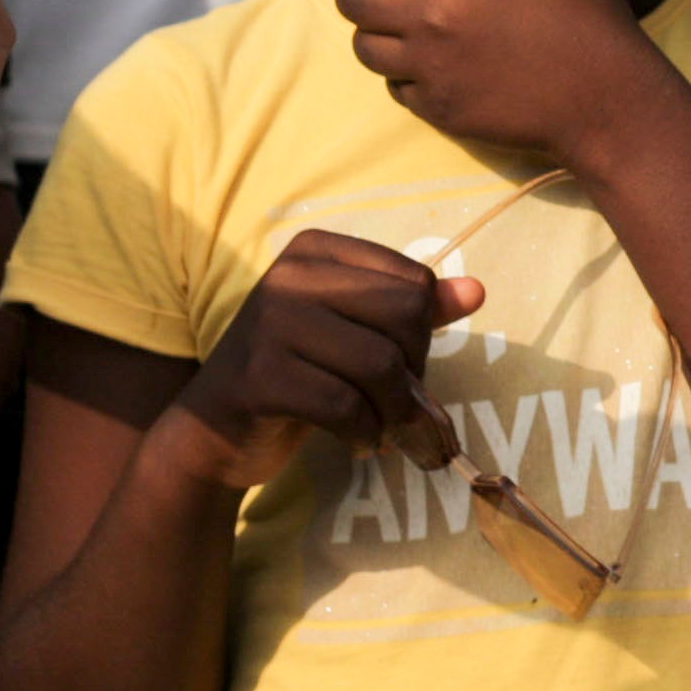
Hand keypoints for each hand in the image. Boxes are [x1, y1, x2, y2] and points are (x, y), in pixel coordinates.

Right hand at [170, 227, 481, 493]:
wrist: (214, 431)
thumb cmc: (296, 374)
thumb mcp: (354, 332)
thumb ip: (412, 310)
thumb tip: (476, 291)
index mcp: (316, 251)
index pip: (414, 282)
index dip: (421, 333)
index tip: (399, 363)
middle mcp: (289, 275)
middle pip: (405, 315)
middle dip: (413, 371)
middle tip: (394, 401)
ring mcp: (269, 323)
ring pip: (380, 364)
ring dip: (394, 410)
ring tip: (381, 425)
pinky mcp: (259, 376)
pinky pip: (345, 405)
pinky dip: (365, 432)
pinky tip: (355, 439)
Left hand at [322, 0, 654, 169]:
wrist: (609, 99)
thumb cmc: (587, 12)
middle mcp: (432, 15)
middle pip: (353, 1)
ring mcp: (431, 67)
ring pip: (365, 47)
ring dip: (370, 32)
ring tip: (394, 24)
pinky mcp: (437, 108)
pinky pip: (394, 87)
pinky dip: (402, 72)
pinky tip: (430, 63)